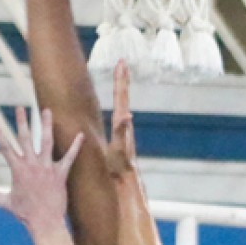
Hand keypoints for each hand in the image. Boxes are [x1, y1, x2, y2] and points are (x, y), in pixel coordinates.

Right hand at [0, 107, 82, 235]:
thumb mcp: (7, 203)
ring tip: (46, 110)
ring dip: (46, 125)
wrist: (45, 222)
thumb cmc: (25, 214)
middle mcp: (31, 165)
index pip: (5, 147)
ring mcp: (47, 168)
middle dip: (22, 121)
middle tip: (20, 107)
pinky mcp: (60, 174)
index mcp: (17, 170)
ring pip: (46, 141)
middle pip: (25, 138)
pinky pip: (69, 157)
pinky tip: (81, 135)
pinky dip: (75, 146)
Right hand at [106, 60, 137, 179]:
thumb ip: (121, 132)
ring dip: (121, 89)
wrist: (125, 181)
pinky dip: (118, 105)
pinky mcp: (121, 135)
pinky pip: (118, 114)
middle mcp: (124, 123)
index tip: (121, 63)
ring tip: (120, 76)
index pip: (120, 97)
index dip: (120, 80)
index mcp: (121, 123)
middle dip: (121, 79)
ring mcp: (123, 129)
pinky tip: (118, 106)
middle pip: (123, 96)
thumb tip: (127, 115)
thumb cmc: (120, 167)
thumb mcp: (119, 149)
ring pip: (122, 103)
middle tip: (122, 63)